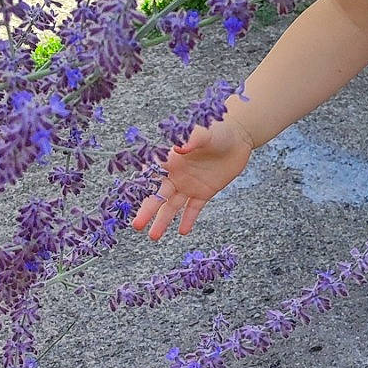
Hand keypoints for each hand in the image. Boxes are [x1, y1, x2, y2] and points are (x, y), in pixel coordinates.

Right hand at [131, 115, 254, 241]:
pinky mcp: (204, 192)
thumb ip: (191, 139)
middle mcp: (176, 175)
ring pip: (172, 206)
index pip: (151, 175)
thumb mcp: (204, 133)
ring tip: (153, 237)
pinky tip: (183, 232)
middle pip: (158, 195)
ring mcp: (189, 185)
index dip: (141, 186)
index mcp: (171, 159)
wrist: (238, 138)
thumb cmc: (218, 130)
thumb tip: (178, 147)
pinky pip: (193, 209)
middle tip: (136, 225)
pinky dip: (188, 219)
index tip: (129, 199)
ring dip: (163, 221)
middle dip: (147, 210)